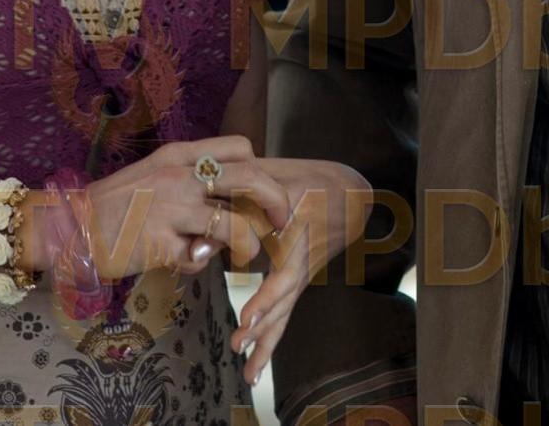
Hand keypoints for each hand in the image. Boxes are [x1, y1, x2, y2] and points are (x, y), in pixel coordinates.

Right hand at [72, 136, 293, 280]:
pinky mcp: (159, 245)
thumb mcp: (154, 176)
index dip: (261, 168)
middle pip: (250, 178)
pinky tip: (184, 261)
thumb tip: (230, 195)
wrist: (68, 228)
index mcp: (178, 156)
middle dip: (276, 201)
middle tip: (283, 223)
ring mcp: (169, 210)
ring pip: (233, 225)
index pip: (239, 147)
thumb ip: (190, 179)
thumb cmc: (114, 204)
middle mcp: (178, 177)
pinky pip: (198, 258)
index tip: (265, 192)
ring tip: (243, 253)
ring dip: (246, 244)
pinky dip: (198, 264)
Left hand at [230, 159, 373, 385]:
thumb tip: (199, 243)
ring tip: (247, 370)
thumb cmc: (304, 179)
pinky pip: (285, 313)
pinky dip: (270, 341)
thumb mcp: (273, 177)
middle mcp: (303, 250)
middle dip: (264, 314)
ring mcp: (303, 269)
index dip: (267, 289)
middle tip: (241, 339)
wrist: (349, 193)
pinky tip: (253, 371)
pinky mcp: (298, 280)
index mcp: (300, 220)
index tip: (247, 314)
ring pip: (286, 307)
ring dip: (266, 339)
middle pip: (286, 287)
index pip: (285, 256)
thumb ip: (237, 202)